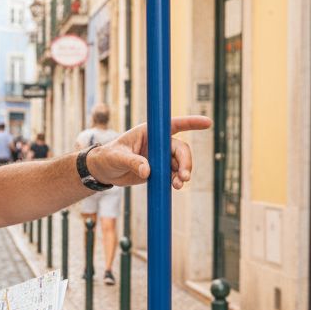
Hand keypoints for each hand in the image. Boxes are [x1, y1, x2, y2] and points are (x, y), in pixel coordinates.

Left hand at [85, 116, 212, 188]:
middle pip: (180, 149)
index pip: (173, 125)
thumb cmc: (107, 157)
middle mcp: (158, 143)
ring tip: (179, 185)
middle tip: (184, 176)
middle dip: (186, 161)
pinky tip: (175, 186)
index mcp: (149, 132)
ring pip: (179, 163)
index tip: (207, 122)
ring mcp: (159, 157)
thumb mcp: (117, 157)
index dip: (191, 123)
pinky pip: (173, 174)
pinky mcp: (158, 171)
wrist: (103, 172)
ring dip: (182, 173)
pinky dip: (176, 180)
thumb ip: (132, 162)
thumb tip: (147, 171)